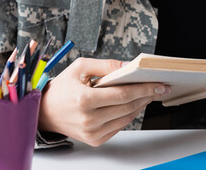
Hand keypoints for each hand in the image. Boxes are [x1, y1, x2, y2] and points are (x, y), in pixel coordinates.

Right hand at [38, 58, 169, 145]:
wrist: (45, 112)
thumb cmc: (62, 88)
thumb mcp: (79, 68)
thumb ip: (105, 65)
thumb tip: (128, 65)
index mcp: (84, 100)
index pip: (123, 94)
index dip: (144, 89)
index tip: (159, 84)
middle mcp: (89, 119)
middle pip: (128, 107)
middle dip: (147, 96)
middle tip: (158, 88)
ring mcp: (92, 132)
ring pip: (126, 118)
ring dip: (140, 106)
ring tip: (147, 94)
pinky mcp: (95, 140)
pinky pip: (119, 126)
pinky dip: (128, 115)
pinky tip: (132, 105)